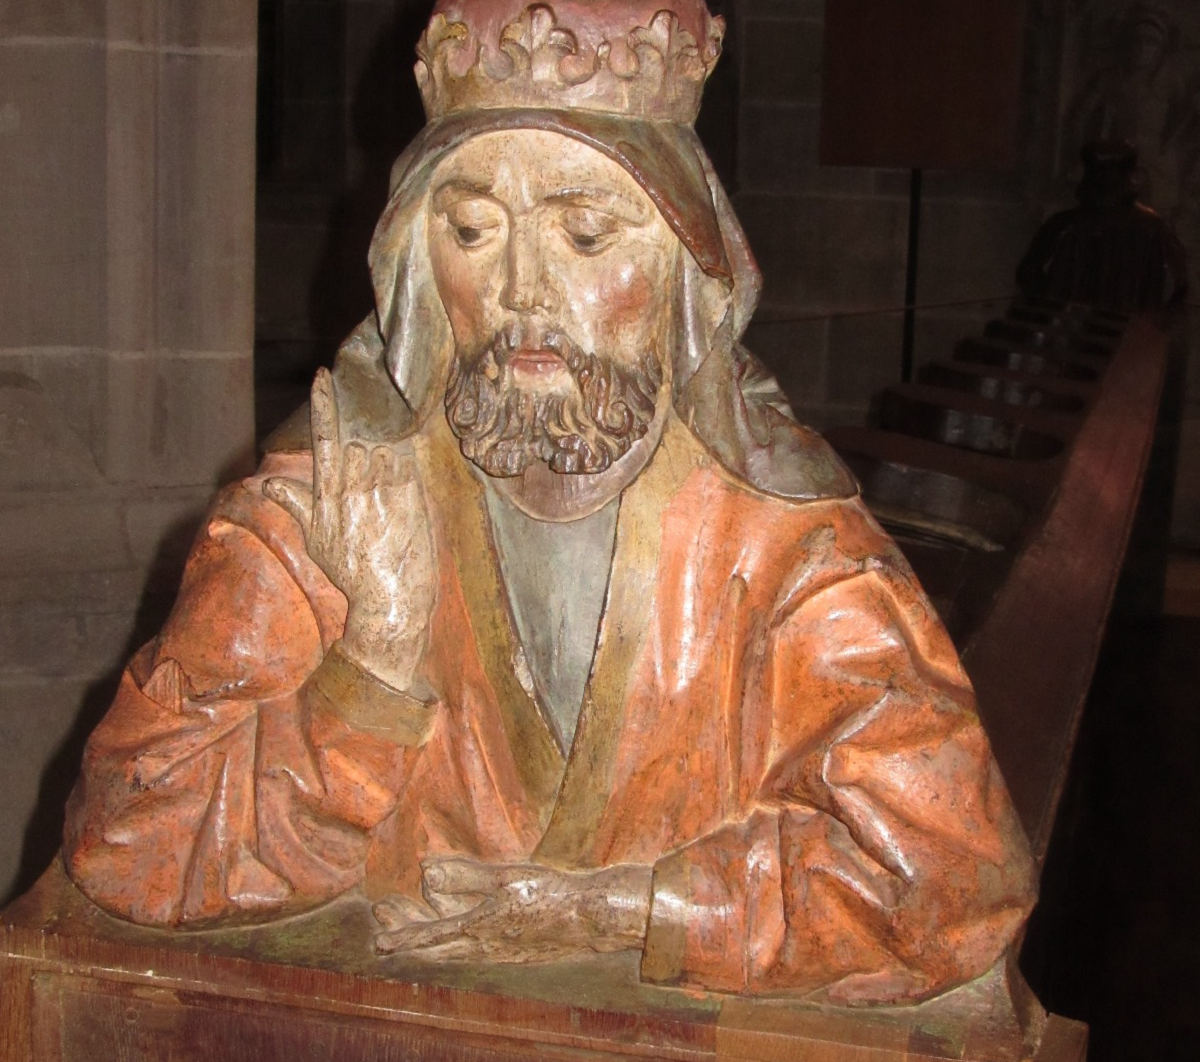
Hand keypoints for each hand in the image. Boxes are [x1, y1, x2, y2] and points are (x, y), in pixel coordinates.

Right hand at [263, 368, 435, 691]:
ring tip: (385, 508)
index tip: (321, 376)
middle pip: (359, 445)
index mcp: (326, 497)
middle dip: (364, 461)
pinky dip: (404, 475)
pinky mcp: (411, 497)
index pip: (322, 439)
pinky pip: (408, 465)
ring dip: (385, 468)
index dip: (322, 405)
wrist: (390, 603)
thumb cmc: (351, 574)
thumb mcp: (316, 541)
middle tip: (370, 498)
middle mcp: (352, 489)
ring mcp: (384, 492)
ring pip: (384, 452)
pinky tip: (402, 505)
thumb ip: (295, 503)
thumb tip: (267, 483)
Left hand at [372, 857, 652, 962]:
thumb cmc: (551, 893)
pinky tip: (452, 916)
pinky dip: (451, 931)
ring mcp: (498, 953)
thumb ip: (465, 877)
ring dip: (428, 929)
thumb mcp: (507, 879)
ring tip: (409, 909)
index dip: (402, 935)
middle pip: (435, 947)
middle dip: (407, 930)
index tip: (379, 937)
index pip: (429, 937)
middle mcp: (484, 949)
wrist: (591, 919)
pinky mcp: (511, 950)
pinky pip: (471, 946)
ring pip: (452, 947)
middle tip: (384, 912)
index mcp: (479, 931)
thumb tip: (426, 873)